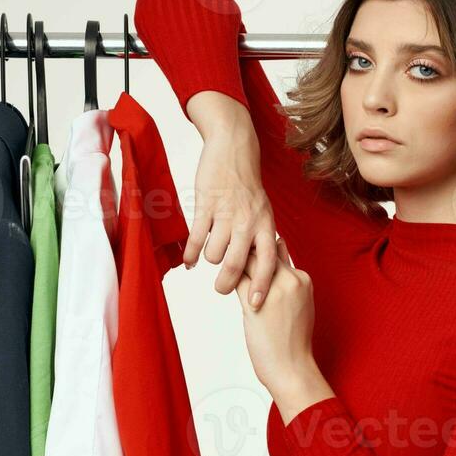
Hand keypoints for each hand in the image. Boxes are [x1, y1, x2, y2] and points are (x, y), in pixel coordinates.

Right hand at [183, 99, 278, 308]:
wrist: (234, 149)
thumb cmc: (247, 184)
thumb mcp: (264, 211)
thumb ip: (260, 238)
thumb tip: (258, 269)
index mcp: (265, 225)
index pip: (268, 263)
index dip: (262, 286)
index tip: (256, 305)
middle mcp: (248, 222)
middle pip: (237, 265)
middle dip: (227, 284)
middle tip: (220, 290)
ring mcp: (226, 214)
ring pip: (214, 253)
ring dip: (209, 259)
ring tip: (208, 255)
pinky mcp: (206, 205)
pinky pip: (196, 238)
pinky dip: (189, 253)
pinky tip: (187, 261)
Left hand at [236, 238, 329, 421]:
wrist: (292, 368)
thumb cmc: (293, 340)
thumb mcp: (299, 303)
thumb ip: (288, 280)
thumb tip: (276, 261)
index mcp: (302, 279)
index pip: (275, 251)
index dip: (257, 250)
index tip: (243, 247)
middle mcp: (290, 281)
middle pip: (260, 252)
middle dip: (243, 248)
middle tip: (225, 245)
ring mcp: (273, 292)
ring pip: (247, 263)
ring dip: (232, 260)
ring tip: (220, 258)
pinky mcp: (254, 306)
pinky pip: (236, 282)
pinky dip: (226, 278)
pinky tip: (219, 278)